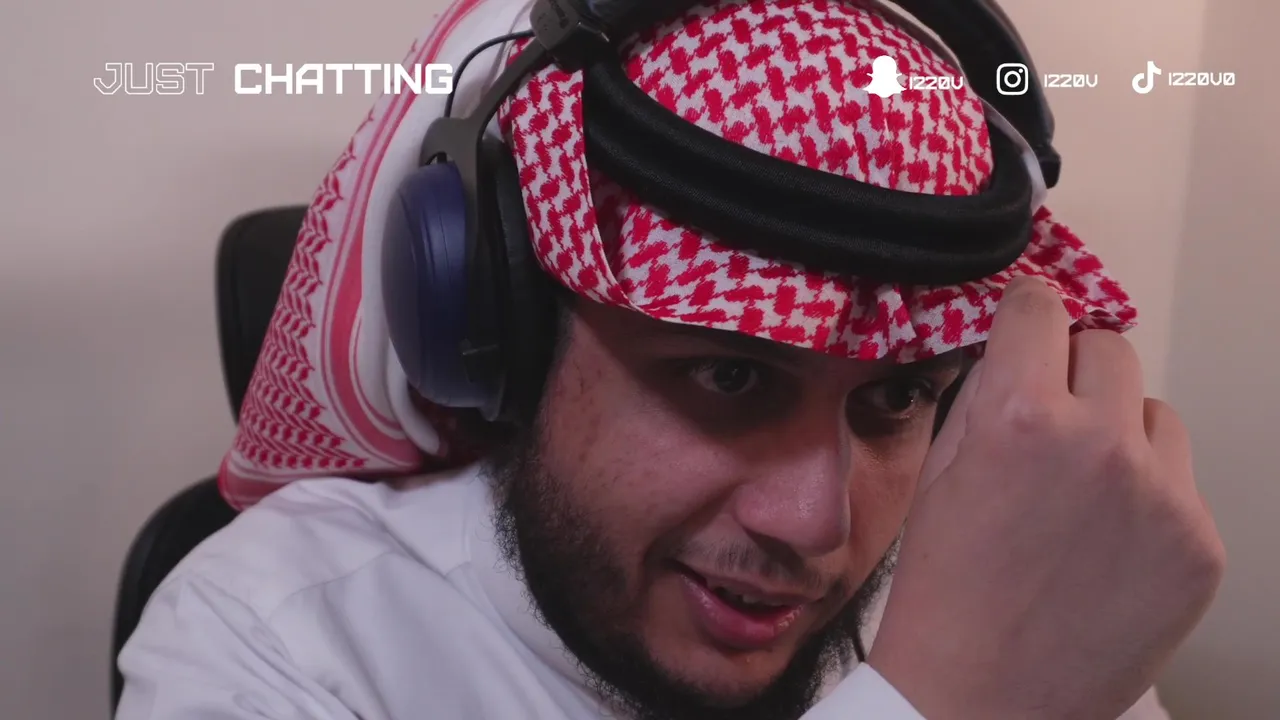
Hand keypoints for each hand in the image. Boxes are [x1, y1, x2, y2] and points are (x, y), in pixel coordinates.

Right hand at [867, 276, 1224, 719]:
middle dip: (1073, 372)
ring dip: (1120, 430)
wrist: (980, 697)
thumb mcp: (938, 474)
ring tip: (1082, 491)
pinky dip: (1148, 496)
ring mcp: (1162, 496)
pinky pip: (1180, 481)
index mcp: (1018, 416)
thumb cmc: (942, 591)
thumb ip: (982, 398)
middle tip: (1048, 420)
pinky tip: (1107, 541)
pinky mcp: (1200, 544)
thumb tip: (1015, 351)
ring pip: (1154, 412)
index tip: (1025, 331)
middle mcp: (1099, 443)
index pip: (1040, 308)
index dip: (1024, 318)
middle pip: (1108, 347)